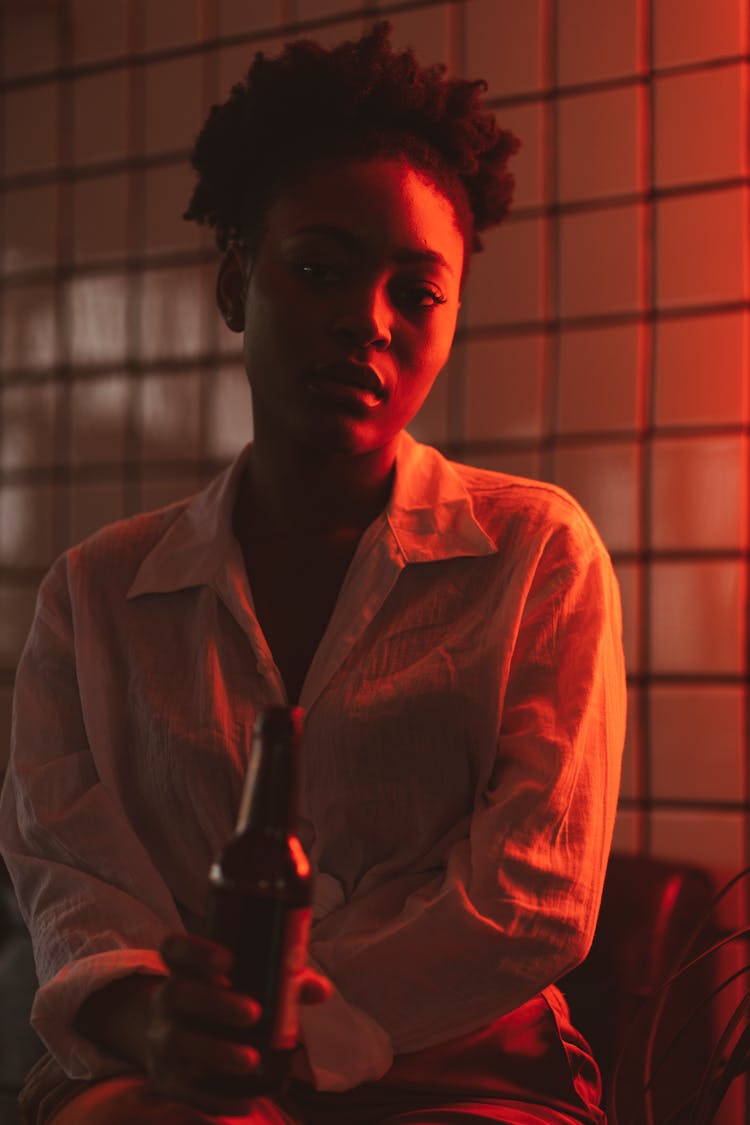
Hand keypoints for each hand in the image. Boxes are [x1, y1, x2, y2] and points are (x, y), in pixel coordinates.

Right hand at [145, 933, 328, 1115]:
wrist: (161, 1036)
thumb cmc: (215, 999)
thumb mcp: (238, 981)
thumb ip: (281, 980)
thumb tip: (320, 990)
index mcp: (183, 969)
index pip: (176, 949)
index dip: (197, 951)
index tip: (228, 959)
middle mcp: (166, 1001)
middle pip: (178, 994)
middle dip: (215, 1003)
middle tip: (253, 1012)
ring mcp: (162, 1041)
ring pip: (179, 1044)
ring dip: (216, 1053)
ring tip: (251, 1060)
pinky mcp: (167, 1080)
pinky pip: (188, 1091)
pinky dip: (218, 1099)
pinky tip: (247, 1102)